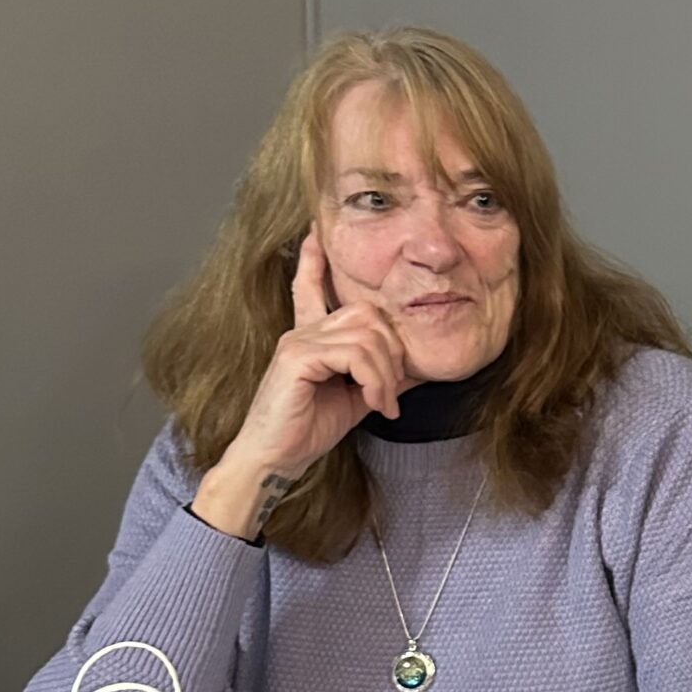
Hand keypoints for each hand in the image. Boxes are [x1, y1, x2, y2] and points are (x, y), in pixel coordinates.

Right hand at [191, 233, 412, 539]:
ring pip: (367, 335)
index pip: (309, 286)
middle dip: (392, 351)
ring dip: (385, 374)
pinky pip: (353, 354)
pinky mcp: (297, 357)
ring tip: (381, 404)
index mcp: (310, 336)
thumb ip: (380, 376)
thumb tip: (416, 367)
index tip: (315, 232)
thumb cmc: (306, 430)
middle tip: (391, 392)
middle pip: (368, 314)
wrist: (275, 460)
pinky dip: (373, 380)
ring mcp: (298, 341)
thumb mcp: (355, 399)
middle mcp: (302, 331)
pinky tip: (371, 404)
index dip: (313, 260)